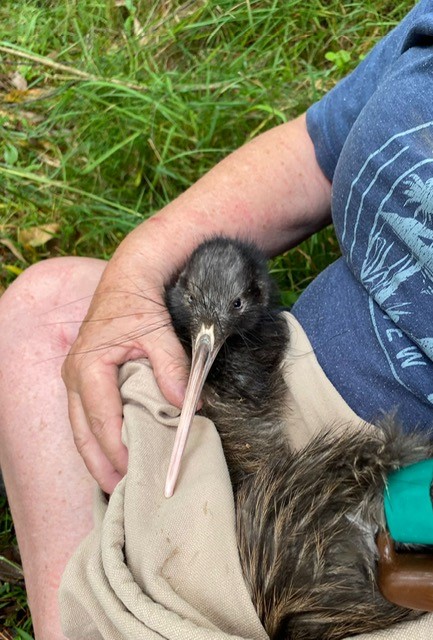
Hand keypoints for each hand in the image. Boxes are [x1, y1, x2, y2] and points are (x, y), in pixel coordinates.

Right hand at [61, 235, 188, 493]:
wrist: (128, 279)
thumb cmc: (140, 304)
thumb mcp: (159, 332)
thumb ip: (172, 368)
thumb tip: (186, 407)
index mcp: (89, 366)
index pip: (103, 419)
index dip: (117, 449)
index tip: (136, 472)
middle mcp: (74, 375)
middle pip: (83, 431)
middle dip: (99, 464)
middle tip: (119, 492)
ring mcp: (74, 377)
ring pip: (80, 427)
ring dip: (95, 455)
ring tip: (114, 483)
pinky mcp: (83, 377)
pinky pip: (85, 416)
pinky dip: (96, 438)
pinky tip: (111, 453)